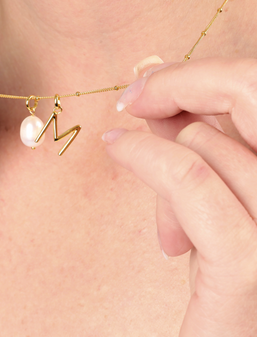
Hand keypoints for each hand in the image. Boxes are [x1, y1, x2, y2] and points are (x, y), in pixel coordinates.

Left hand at [104, 57, 256, 335]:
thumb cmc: (223, 284)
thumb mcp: (221, 207)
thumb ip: (206, 154)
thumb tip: (164, 103)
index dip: (208, 78)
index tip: (156, 82)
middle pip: (252, 99)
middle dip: (185, 89)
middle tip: (136, 99)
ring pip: (211, 143)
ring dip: (160, 148)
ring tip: (131, 157)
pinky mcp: (251, 267)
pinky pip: (193, 182)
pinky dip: (146, 156)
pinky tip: (118, 148)